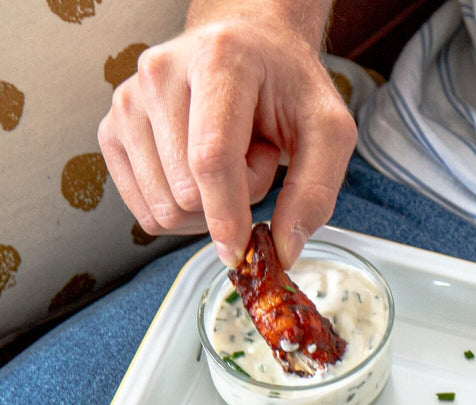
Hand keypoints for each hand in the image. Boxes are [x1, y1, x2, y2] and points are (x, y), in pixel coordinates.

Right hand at [98, 8, 355, 266]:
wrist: (247, 47)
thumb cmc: (288, 87)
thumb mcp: (328, 132)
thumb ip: (316, 192)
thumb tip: (283, 252)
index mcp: (218, 61)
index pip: (211, 158)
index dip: (226, 215)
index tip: (241, 251)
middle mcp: (160, 73)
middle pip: (185, 193)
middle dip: (231, 200)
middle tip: (254, 158)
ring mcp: (128, 101)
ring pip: (162, 208)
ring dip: (207, 204)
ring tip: (230, 157)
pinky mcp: (112, 129)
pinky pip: (145, 211)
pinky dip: (180, 208)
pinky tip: (200, 169)